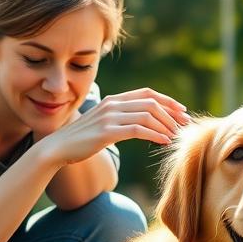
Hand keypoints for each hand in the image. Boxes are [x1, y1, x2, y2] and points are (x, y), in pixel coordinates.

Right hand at [37, 88, 188, 165]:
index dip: (168, 100)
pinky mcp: (107, 131)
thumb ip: (120, 119)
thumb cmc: (81, 139)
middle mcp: (113, 104)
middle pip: (151, 103)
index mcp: (114, 100)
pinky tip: (164, 142)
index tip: (182, 111)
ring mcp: (109, 117)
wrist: (58, 147)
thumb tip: (142, 124)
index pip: (147, 93)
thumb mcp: (103, 123)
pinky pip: (138, 129)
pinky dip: (155, 134)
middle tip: (184, 125)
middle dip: (172, 114)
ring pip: (147, 115)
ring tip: (176, 136)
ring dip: (166, 126)